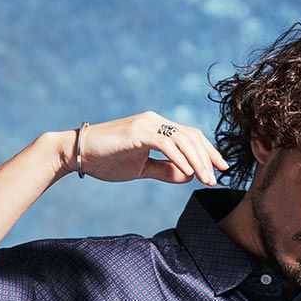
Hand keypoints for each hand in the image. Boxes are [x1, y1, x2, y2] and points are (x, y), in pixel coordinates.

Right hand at [71, 112, 229, 185]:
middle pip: (192, 136)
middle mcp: (155, 121)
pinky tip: (188, 172)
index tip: (221, 170)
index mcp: (158, 127)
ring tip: (205, 179)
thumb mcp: (142, 169)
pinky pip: (165, 144)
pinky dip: (179, 158)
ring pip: (182, 139)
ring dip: (197, 161)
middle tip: (216, 180)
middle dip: (208, 158)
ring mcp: (146, 124)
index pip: (191, 137)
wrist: (79, 153)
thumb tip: (188, 175)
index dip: (209, 152)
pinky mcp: (137, 132)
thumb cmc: (108, 160)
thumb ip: (165, 171)